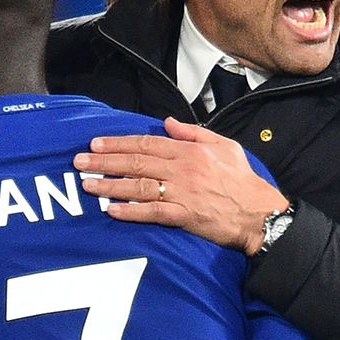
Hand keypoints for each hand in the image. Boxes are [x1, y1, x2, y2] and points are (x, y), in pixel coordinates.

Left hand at [74, 116, 289, 253]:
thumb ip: (194, 132)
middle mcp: (182, 170)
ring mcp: (181, 193)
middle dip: (105, 161)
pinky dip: (130, 211)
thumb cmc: (243, 180)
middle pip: (136, 162)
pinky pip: (151, 213)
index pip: (147, 143)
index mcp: (189, 151)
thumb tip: (168, 122)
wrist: (259, 213)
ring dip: (110, 185)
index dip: (119, 143)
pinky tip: (111, 210)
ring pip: (138, 186)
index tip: (96, 143)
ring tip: (87, 184)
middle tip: (80, 161)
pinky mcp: (183, 217)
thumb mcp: (224, 146)